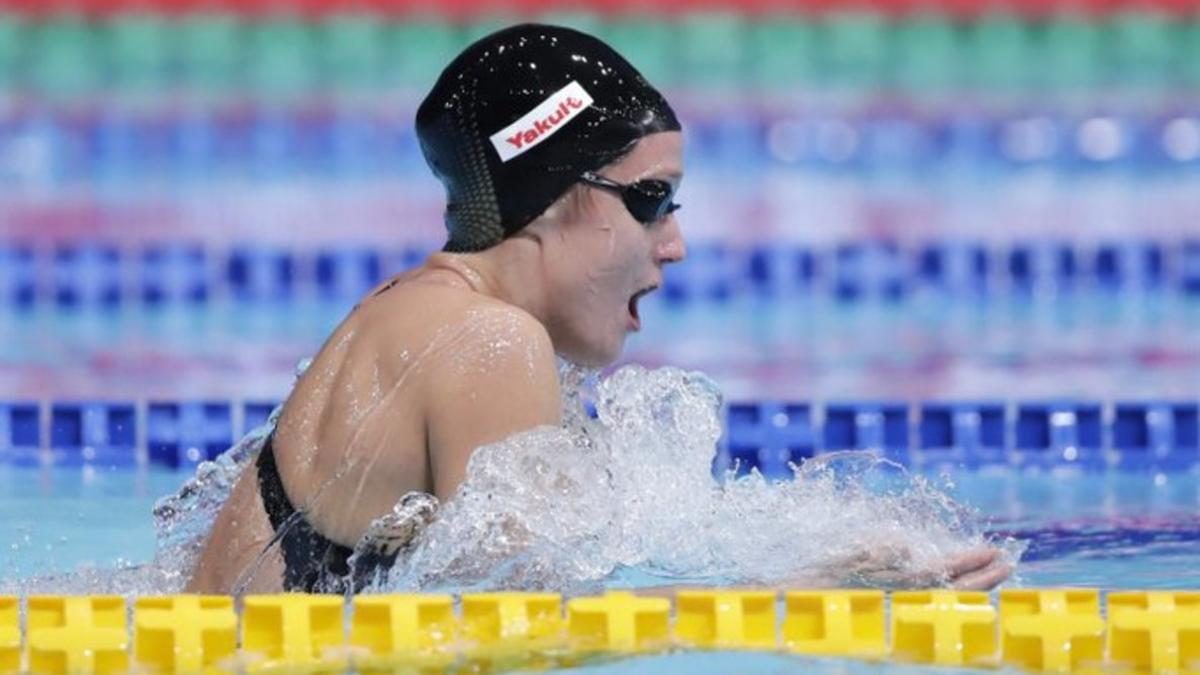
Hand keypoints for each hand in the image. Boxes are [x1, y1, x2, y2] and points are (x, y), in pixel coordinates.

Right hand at [840, 545, 1012, 589]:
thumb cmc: (837, 564)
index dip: (971, 560)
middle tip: (1009, 562)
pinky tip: (968, 581)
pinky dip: (961, 589)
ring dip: (978, 584)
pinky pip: (942, 596)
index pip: (946, 570)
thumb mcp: (855, 548)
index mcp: (902, 578)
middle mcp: (912, 593)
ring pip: (953, 594)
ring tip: (997, 572)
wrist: (821, 589)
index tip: (993, 551)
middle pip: (957, 588)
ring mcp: (911, 599)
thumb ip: (882, 548)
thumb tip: (906, 547)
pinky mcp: (907, 600)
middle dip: (986, 576)